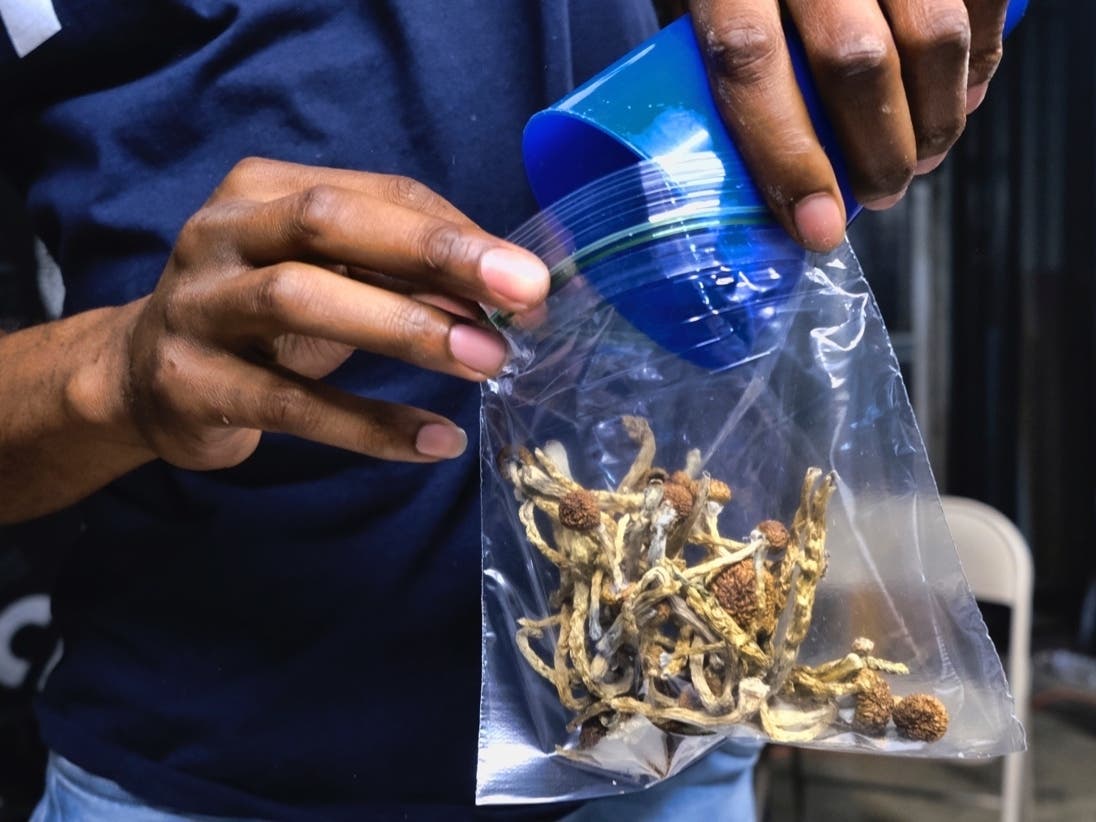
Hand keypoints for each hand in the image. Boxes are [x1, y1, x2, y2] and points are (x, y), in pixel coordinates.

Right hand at [121, 158, 548, 469]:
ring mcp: (197, 305)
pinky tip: (435, 440)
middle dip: (435, 254)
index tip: (530, 279)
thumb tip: (504, 298)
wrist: (144, 377)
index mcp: (265, 190)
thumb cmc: (260, 318)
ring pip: (300, 299)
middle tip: (522, 294)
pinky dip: (368, 424)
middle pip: (331, 222)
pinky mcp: (190, 382)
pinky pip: (290, 403)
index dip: (459, 233)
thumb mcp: (328, 277)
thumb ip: (401, 275)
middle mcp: (222, 233)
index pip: (379, 192)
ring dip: (405, 329)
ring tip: (486, 362)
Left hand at [691, 0, 1007, 249]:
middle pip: (854, 62)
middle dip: (878, 153)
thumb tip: (757, 158)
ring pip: (932, 35)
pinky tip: (962, 96)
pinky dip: (979, 58)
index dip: (787, 156)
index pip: (750, 62)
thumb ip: (723, 48)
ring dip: (936, 117)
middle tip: (882, 193)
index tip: (817, 226)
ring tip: (924, 156)